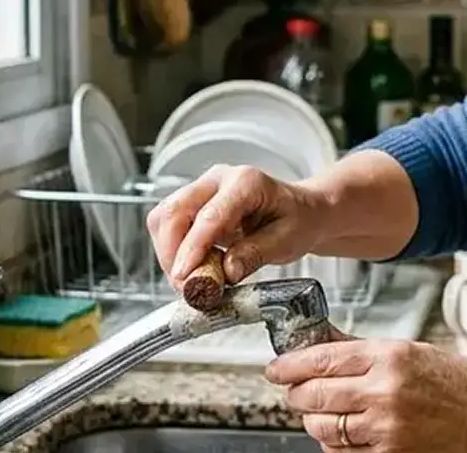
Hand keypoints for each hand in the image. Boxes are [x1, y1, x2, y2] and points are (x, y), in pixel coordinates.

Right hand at [145, 164, 327, 286]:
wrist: (302, 212)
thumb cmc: (298, 220)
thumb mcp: (288, 240)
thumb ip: (256, 253)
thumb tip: (226, 272)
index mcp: (246, 182)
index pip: (209, 216)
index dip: (192, 249)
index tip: (184, 277)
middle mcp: (219, 179)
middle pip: (174, 211)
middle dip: (173, 254)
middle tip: (188, 287)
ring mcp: (203, 189)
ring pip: (164, 218)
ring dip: (169, 254)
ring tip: (194, 279)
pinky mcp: (193, 203)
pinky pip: (168, 225)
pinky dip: (173, 251)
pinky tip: (195, 266)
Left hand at [266, 336, 466, 451]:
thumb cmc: (460, 386)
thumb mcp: (412, 353)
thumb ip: (363, 350)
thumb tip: (322, 341)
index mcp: (391, 356)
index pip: (322, 358)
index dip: (290, 364)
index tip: (277, 368)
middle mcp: (385, 390)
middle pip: (314, 394)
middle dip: (297, 394)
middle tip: (295, 391)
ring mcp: (386, 427)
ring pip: (321, 427)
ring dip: (313, 421)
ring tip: (320, 413)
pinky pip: (342, 452)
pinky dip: (334, 444)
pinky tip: (344, 433)